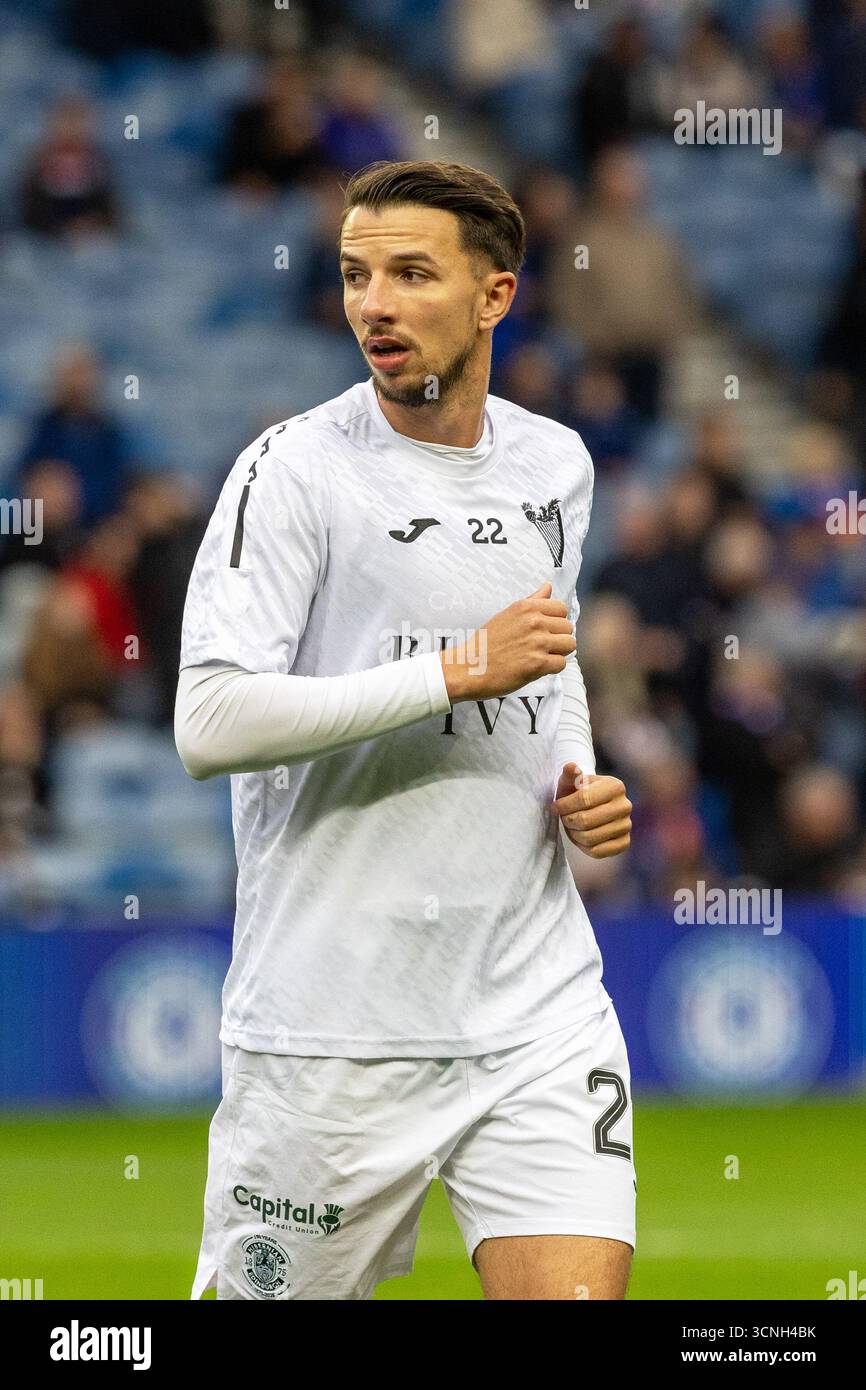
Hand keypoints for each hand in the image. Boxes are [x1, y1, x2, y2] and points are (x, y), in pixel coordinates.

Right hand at [440, 582, 574, 702]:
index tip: (545, 630)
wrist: (469, 667)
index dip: (556, 621)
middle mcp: (534, 621)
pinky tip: (536, 667)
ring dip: (558, 653)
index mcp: (527, 607)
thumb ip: (532, 601)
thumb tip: (548, 586)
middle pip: (568, 628)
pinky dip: (551, 668)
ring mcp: (537, 642)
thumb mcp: (507, 614)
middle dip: (558, 638)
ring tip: (541, 656)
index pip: (561, 608)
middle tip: (541, 647)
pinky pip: (561, 664)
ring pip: (569, 645)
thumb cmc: (486, 642)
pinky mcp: (537, 664)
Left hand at [552, 762, 631, 858]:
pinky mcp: (624, 843)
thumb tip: (571, 767)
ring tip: (571, 826)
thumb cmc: (579, 792)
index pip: (584, 799)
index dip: (564, 805)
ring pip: (589, 838)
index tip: (554, 807)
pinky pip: (597, 852)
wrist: (594, 806)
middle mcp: (625, 806)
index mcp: (616, 786)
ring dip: (573, 834)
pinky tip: (580, 837)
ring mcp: (627, 826)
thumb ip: (570, 774)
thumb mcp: (573, 781)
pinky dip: (583, 847)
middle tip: (563, 817)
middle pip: (586, 820)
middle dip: (568, 820)